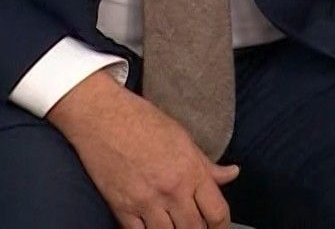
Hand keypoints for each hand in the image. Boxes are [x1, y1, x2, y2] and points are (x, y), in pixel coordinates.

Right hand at [47, 70, 238, 228]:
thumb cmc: (143, 121)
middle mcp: (172, 190)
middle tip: (196, 226)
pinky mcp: (121, 208)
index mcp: (191, 171)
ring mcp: (146, 202)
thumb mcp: (182, 138)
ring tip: (174, 226)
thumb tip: (232, 174)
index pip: (217, 212)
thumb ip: (207, 164)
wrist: (102, 116)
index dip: (221, 226)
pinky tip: (151, 226)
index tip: (219, 227)